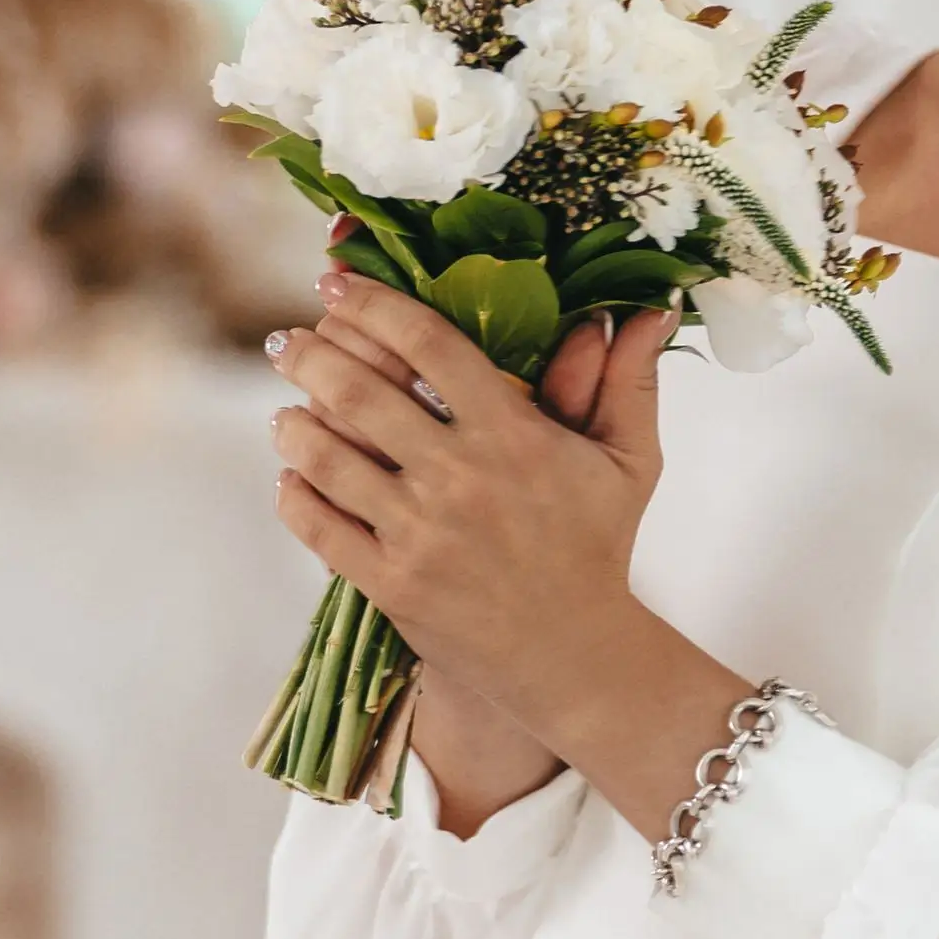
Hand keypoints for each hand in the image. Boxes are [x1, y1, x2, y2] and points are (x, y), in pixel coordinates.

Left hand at [267, 271, 680, 751]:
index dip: (374, 304)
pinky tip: (292, 477)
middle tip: (287, 341)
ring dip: (293, 425)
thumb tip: (652, 306)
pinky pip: (320, 526)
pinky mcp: (392, 584)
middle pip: (359, 392)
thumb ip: (630, 378)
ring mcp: (420, 534)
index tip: (338, 283)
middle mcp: (461, 478)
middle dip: (310, 355)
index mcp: (514, 435)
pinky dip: (294, 495)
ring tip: (285, 412)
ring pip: (327, 458)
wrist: (575, 655)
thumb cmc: (599, 545)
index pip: (429, 346)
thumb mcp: (630, 460)